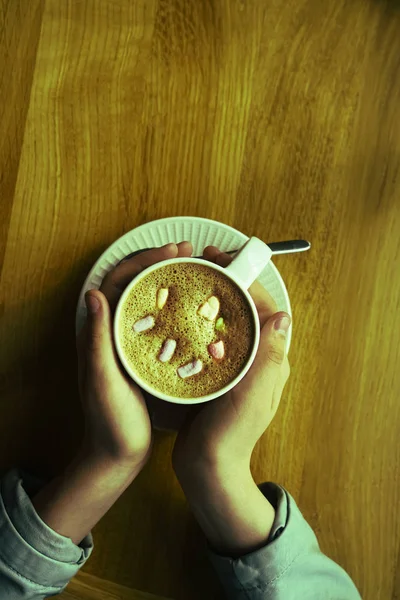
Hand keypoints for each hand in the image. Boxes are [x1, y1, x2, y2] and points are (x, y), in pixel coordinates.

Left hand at [77, 242, 192, 473]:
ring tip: (193, 269)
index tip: (171, 252)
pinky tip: (194, 307)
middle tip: (187, 251)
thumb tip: (92, 294)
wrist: (116, 453)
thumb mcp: (102, 379)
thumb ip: (96, 339)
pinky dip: (174, 306)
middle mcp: (112, 332)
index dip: (143, 261)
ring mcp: (128, 343)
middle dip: (158, 262)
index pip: (118, 281)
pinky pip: (158, 321)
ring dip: (168, 280)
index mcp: (99, 333)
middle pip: (134, 284)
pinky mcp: (142, 355)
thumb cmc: (109, 420)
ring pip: (147, 299)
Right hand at [172, 246, 290, 556]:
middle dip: (225, 281)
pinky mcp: (216, 372)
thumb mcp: (252, 396)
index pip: (263, 306)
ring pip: (226, 318)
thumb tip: (283, 316)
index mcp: (270, 359)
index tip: (220, 259)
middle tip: (200, 262)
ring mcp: (235, 365)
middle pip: (245, 307)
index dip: (243, 278)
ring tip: (188, 279)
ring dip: (211, 296)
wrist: (208, 468)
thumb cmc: (231, 435)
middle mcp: (256, 358)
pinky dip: (198, 318)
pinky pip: (210, 336)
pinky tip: (178, 312)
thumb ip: (269, 357)